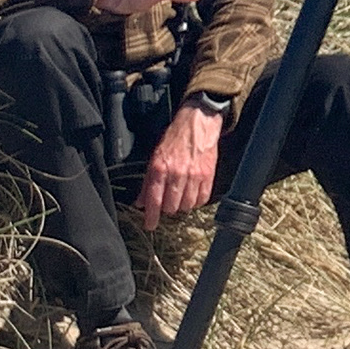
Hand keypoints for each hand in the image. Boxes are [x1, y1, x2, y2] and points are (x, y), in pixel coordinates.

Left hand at [134, 103, 219, 226]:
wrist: (198, 123)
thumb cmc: (175, 138)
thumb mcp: (155, 157)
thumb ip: (148, 182)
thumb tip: (141, 202)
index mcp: (160, 168)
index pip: (154, 201)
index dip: (151, 217)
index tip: (150, 225)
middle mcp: (177, 174)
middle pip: (171, 207)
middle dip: (167, 208)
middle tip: (168, 201)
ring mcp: (194, 175)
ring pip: (187, 205)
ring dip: (182, 205)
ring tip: (180, 197)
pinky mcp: (208, 175)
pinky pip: (202, 199)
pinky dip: (197, 201)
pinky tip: (193, 194)